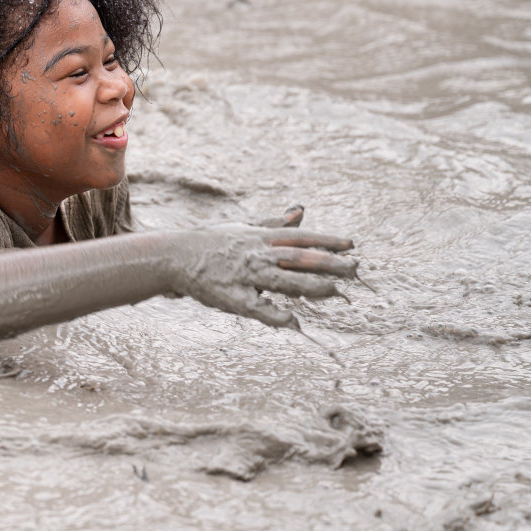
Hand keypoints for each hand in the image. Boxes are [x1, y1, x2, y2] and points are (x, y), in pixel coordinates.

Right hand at [170, 210, 356, 328]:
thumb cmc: (212, 241)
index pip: (300, 237)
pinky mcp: (232, 296)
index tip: (351, 245)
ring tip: (333, 291)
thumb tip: (301, 209)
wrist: (175, 256)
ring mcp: (245, 275)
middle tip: (355, 268)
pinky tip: (293, 321)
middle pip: (298, 258)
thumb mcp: (245, 227)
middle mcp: (256, 254)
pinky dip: (275, 315)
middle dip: (327, 262)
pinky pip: (257, 308)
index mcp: (260, 237)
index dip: (326, 240)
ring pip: (283, 280)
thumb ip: (275, 223)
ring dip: (310, 285)